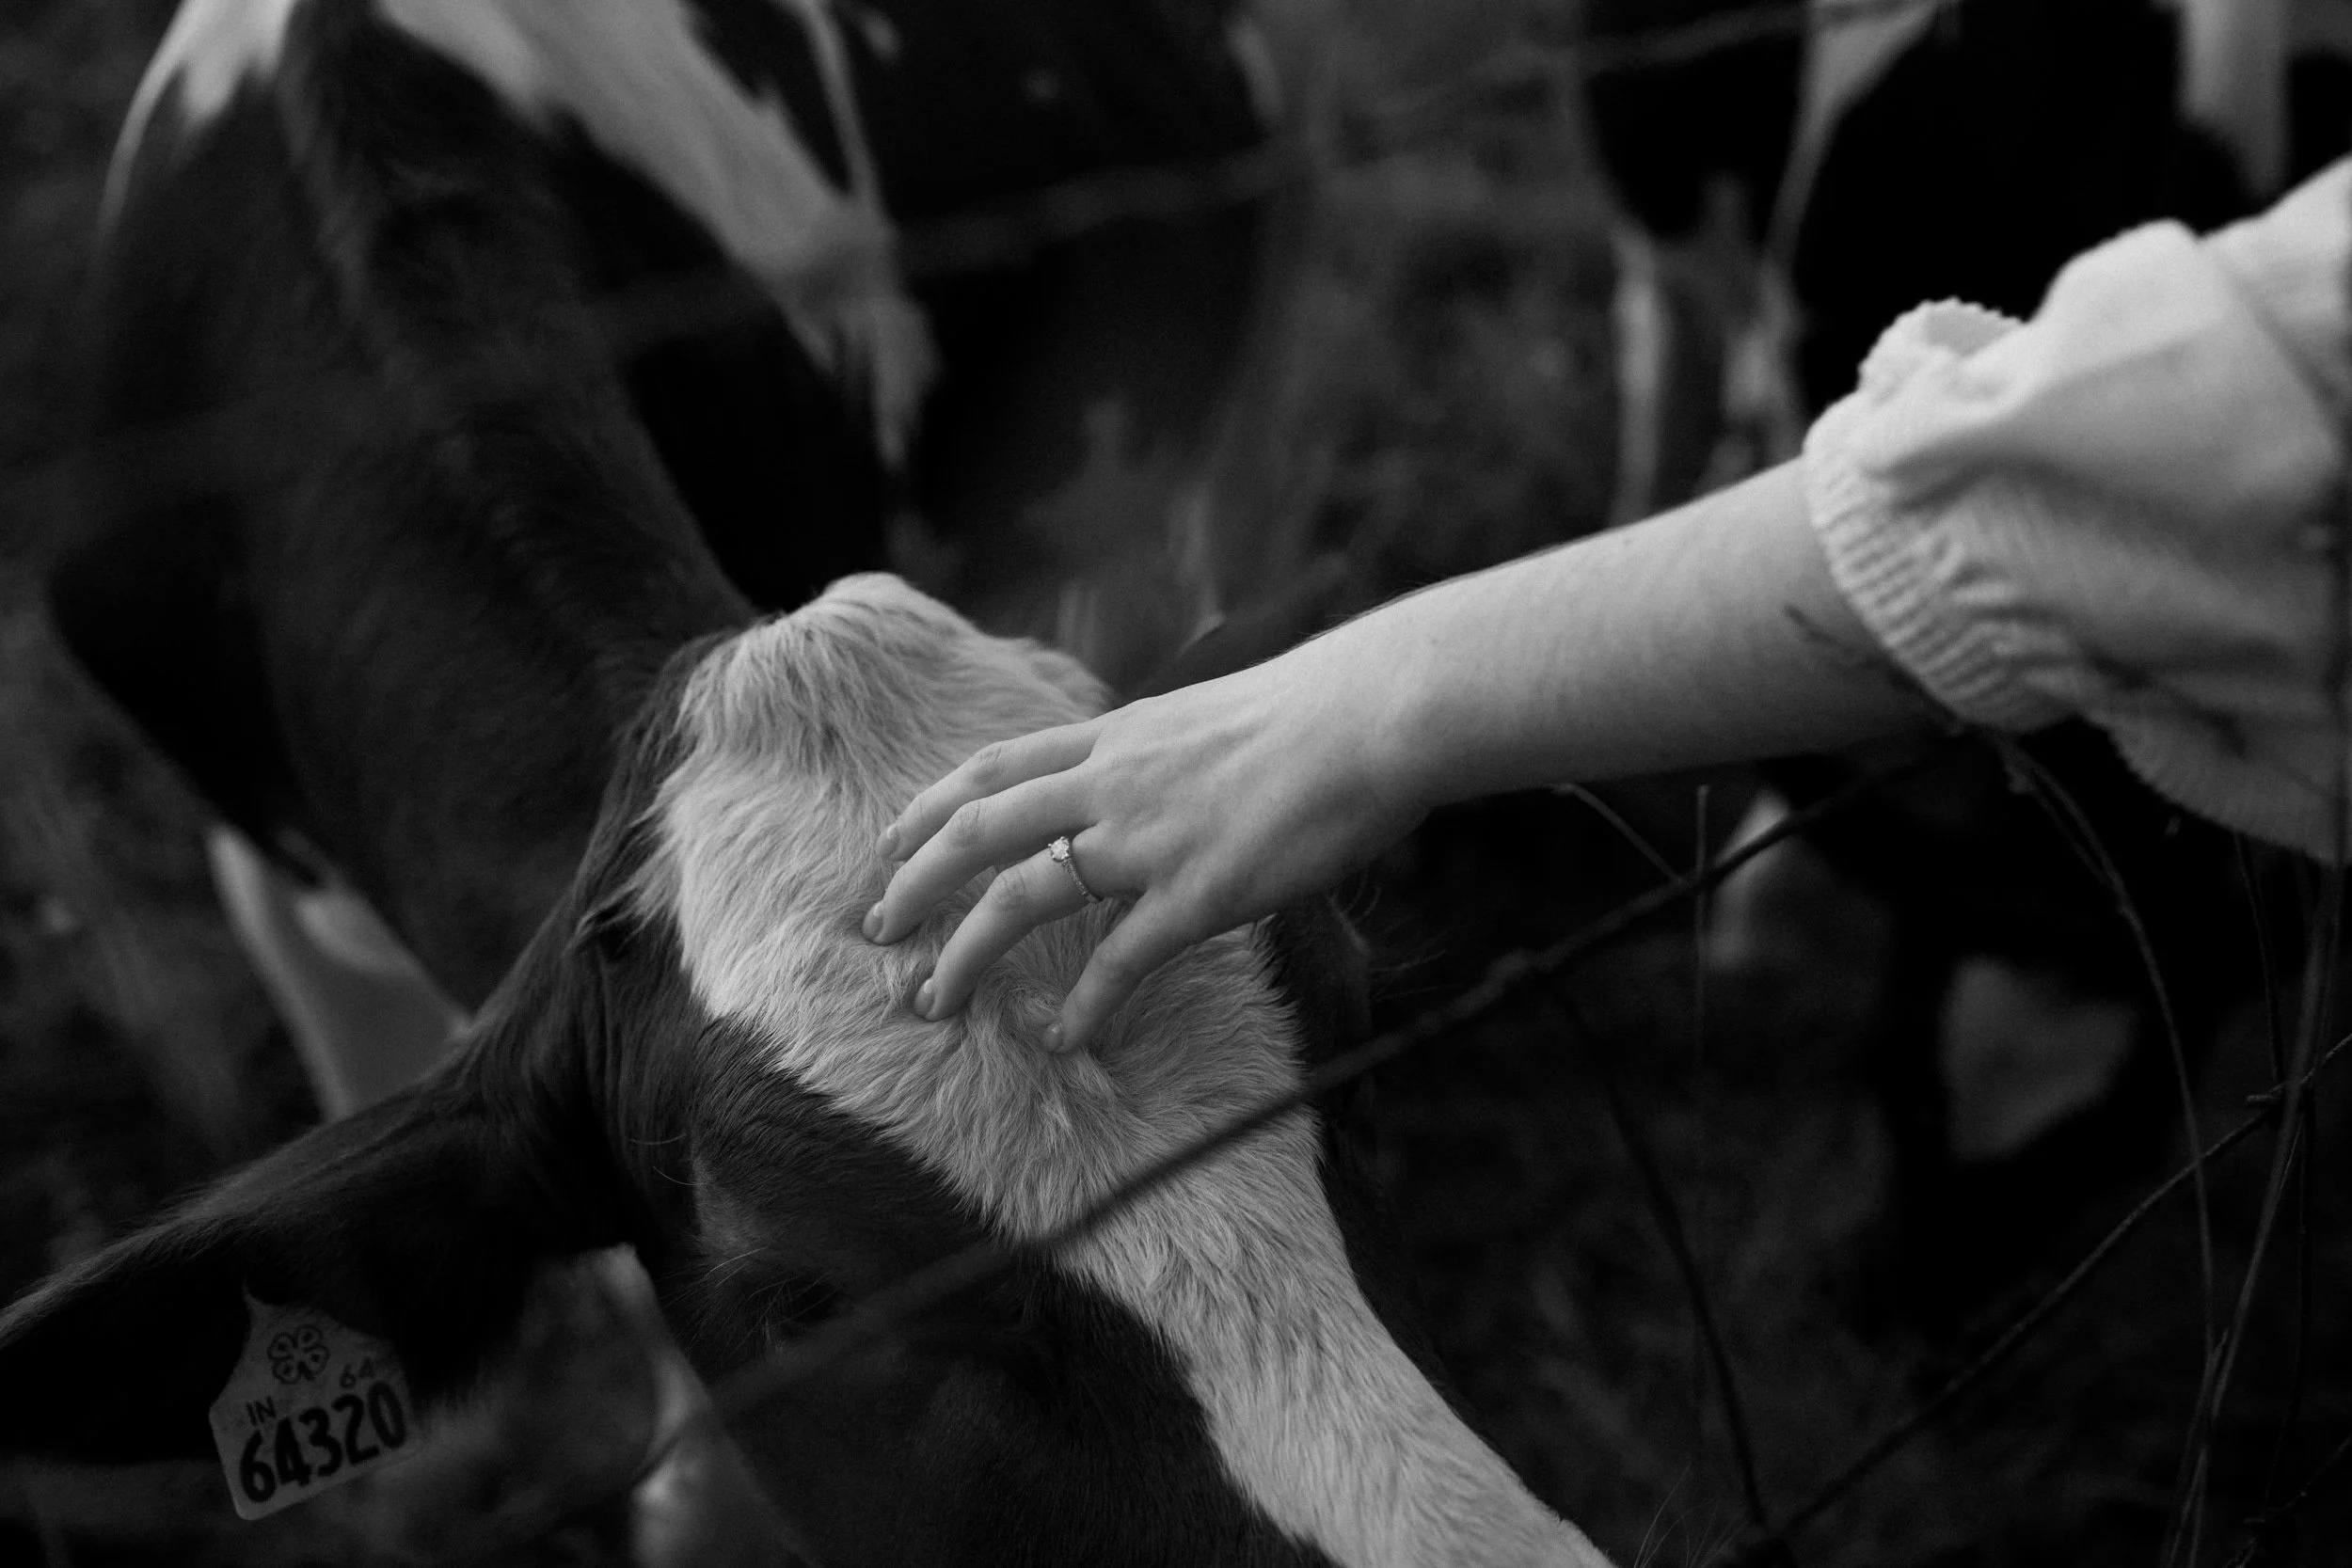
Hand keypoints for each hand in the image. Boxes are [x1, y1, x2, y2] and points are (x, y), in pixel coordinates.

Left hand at [862, 645, 1424, 1051]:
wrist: (1377, 714)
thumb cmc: (1321, 712)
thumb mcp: (1215, 715)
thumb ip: (1168, 752)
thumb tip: (1161, 772)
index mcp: (1117, 735)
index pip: (993, 766)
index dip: (929, 807)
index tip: (888, 844)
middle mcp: (1113, 781)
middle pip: (977, 831)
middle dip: (913, 884)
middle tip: (874, 932)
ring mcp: (1149, 837)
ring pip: (1020, 897)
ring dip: (965, 955)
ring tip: (935, 1003)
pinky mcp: (1199, 892)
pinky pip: (1120, 961)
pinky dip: (1084, 1007)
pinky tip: (1062, 1041)